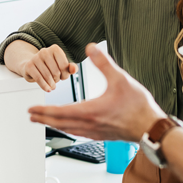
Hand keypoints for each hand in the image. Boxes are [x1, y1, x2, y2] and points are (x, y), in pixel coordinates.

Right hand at [20, 44, 77, 91]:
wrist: (32, 66)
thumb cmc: (49, 66)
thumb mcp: (62, 66)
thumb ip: (70, 68)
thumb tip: (74, 69)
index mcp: (55, 49)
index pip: (64, 66)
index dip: (65, 75)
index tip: (62, 76)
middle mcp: (44, 51)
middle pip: (56, 71)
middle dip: (57, 79)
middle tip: (55, 80)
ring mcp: (35, 58)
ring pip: (47, 76)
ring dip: (51, 84)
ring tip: (52, 85)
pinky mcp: (29, 66)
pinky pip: (38, 78)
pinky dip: (44, 86)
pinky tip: (47, 89)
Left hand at [28, 43, 164, 141]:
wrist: (152, 127)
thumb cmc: (138, 106)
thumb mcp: (120, 78)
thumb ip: (103, 62)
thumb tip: (91, 47)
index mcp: (90, 111)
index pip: (60, 112)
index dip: (44, 110)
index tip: (31, 109)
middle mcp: (90, 124)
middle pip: (60, 123)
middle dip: (43, 119)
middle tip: (31, 115)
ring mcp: (95, 132)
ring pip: (69, 130)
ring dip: (54, 125)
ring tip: (44, 121)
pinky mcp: (102, 135)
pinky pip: (79, 133)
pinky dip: (68, 129)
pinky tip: (69, 127)